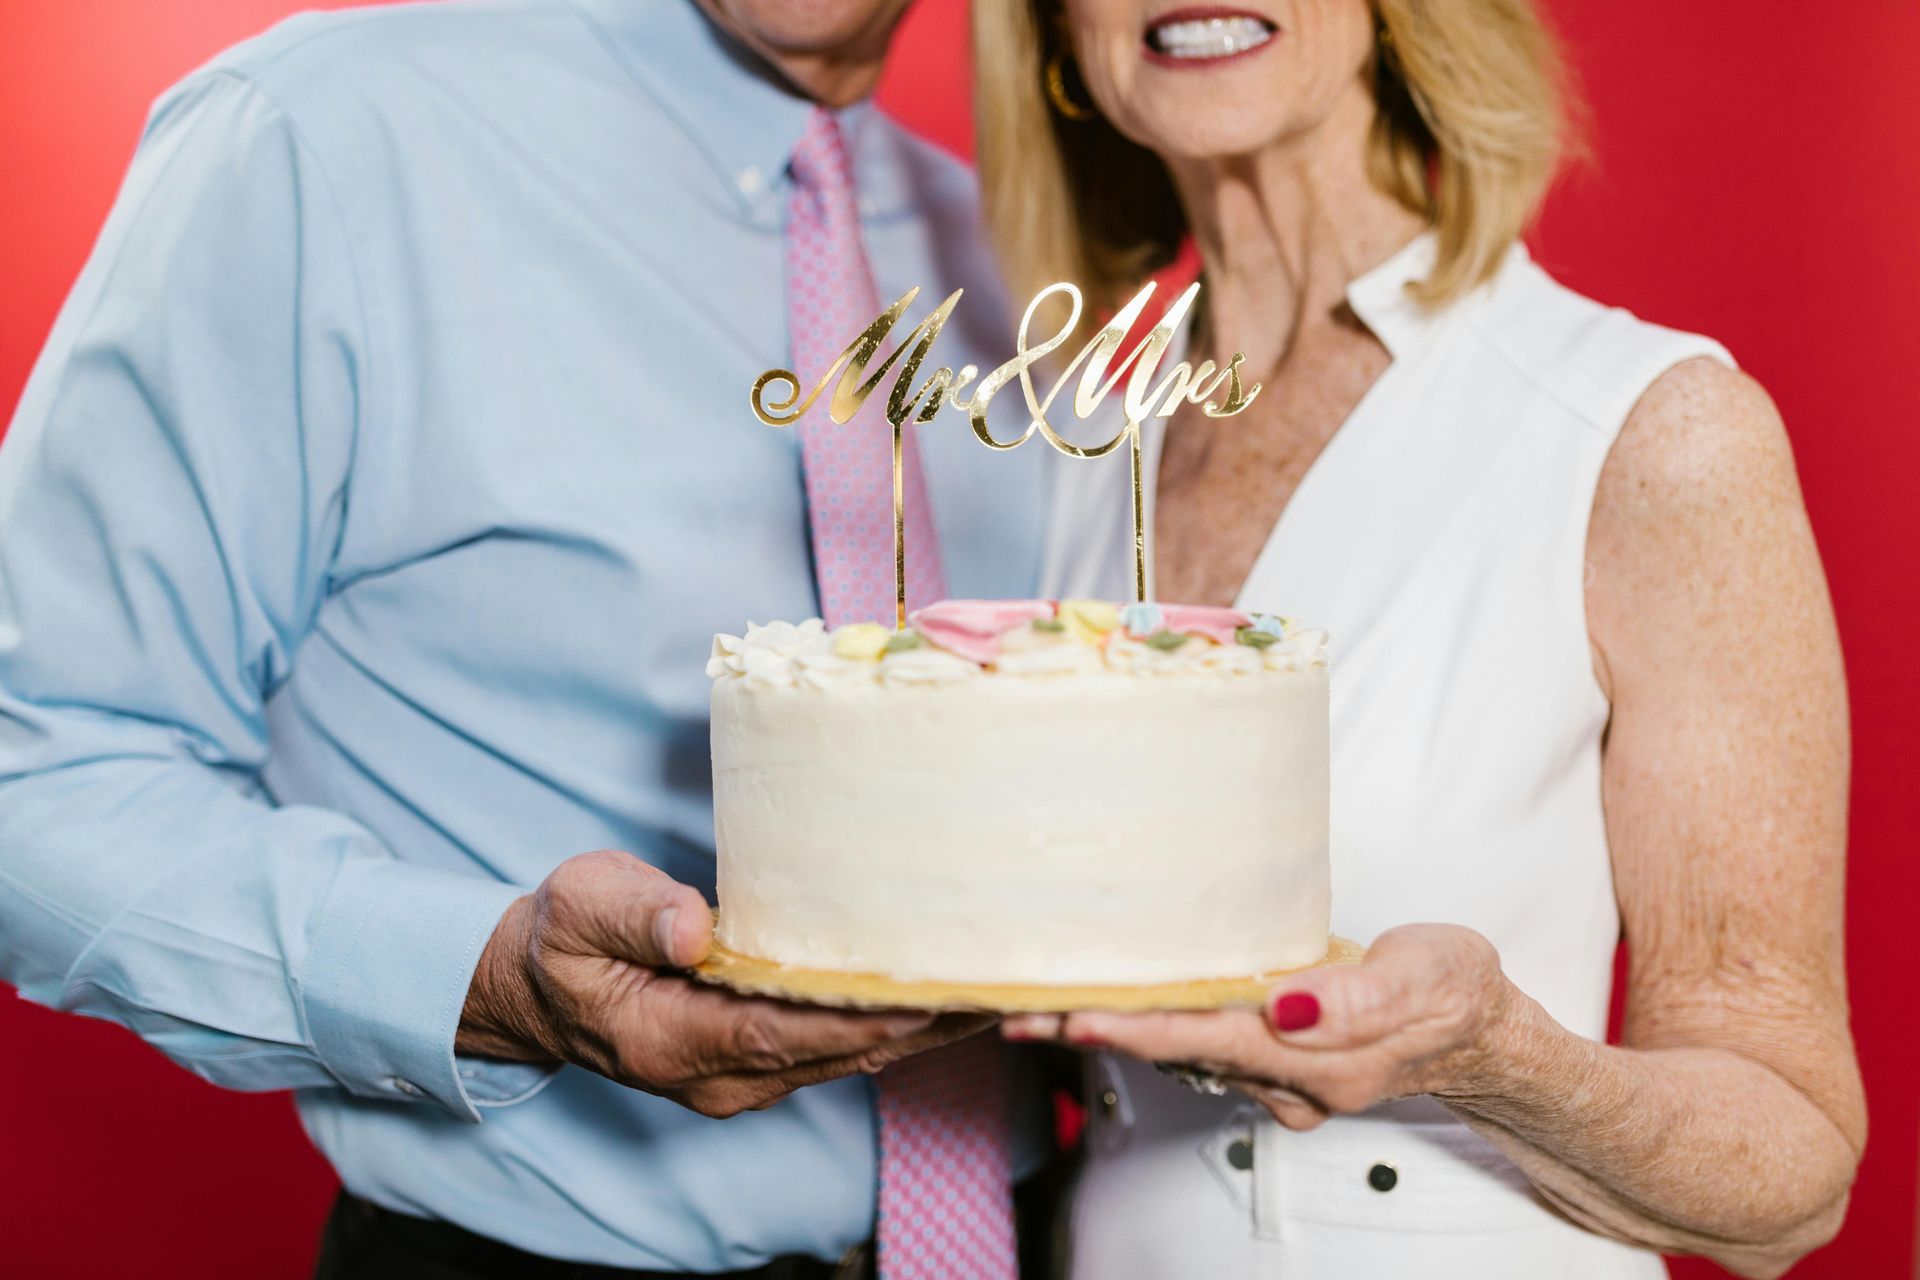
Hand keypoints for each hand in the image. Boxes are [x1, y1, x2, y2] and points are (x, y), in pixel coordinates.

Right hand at [459, 850, 990, 1116]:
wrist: (543, 991)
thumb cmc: (563, 941)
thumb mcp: (577, 907)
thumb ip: (632, 913)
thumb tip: (696, 929)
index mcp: (674, 1041)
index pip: (782, 1032)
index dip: (859, 1012)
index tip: (930, 990)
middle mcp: (723, 1076)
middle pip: (840, 1049)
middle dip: (924, 1021)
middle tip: (1002, 980)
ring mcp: (748, 1075)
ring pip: (855, 1052)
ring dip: (928, 1025)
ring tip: (1003, 984)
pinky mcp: (767, 1058)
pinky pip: (846, 1043)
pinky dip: (903, 1020)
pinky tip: (952, 991)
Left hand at [1002, 924, 1520, 1129]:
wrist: (1480, 1032)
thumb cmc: (1454, 993)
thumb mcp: (1429, 977)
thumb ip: (1357, 998)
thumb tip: (1285, 1005)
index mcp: (1320, 1059)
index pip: (1210, 1038)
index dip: (1138, 1029)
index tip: (1074, 1017)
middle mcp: (1287, 1077)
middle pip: (1176, 1050)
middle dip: (1095, 1032)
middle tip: (1016, 1011)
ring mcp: (1276, 1073)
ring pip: (1177, 1048)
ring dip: (1107, 1027)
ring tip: (1033, 1001)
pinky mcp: (1269, 1054)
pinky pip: (1195, 1040)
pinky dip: (1144, 1022)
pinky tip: (1101, 1001)